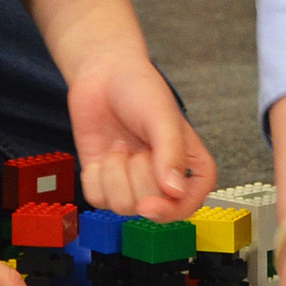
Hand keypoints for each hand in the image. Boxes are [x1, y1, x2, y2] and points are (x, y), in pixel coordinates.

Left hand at [68, 57, 215, 220]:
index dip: (173, 211)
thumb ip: (170, 153)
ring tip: (119, 145)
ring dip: (114, 173)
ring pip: (121, 206)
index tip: (151, 206)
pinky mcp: (103, 180)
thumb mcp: (161, 117)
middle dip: (137, 174)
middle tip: (136, 144)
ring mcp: (130, 182)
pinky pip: (96, 199)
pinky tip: (103, 153)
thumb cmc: (140, 89)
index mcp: (187, 163)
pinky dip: (94, 177)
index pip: (191, 201)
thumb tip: (174, 192)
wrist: (102, 74)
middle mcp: (160, 178)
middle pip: (151, 206)